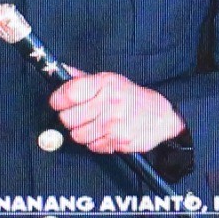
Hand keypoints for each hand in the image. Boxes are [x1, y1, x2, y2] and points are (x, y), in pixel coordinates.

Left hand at [50, 72, 185, 153]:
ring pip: (78, 135)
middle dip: (69, 118)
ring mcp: (115, 124)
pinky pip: (93, 146)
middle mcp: (110, 103)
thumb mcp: (109, 80)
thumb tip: (61, 71)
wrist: (160, 114)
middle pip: (68, 118)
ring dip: (81, 132)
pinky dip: (95, 142)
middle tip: (78, 115)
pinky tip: (104, 133)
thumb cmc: (130, 96)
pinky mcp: (120, 141)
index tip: (58, 102)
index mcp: (105, 84)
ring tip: (93, 125)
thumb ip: (82, 79)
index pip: (68, 94)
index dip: (57, 100)